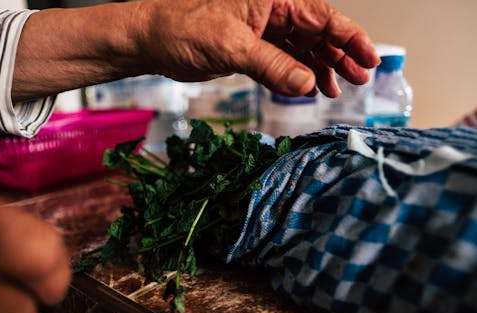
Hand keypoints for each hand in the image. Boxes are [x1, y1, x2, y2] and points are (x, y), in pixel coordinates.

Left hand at [137, 0, 378, 97]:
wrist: (154, 41)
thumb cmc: (184, 29)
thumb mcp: (232, 46)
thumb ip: (272, 65)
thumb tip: (307, 82)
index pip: (322, 16)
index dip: (349, 37)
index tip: (370, 58)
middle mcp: (272, 12)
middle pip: (318, 33)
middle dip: (339, 56)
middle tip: (358, 79)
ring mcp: (263, 31)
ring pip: (302, 49)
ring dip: (320, 68)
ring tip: (334, 89)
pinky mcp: (252, 49)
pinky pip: (283, 61)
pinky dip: (296, 75)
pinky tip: (306, 88)